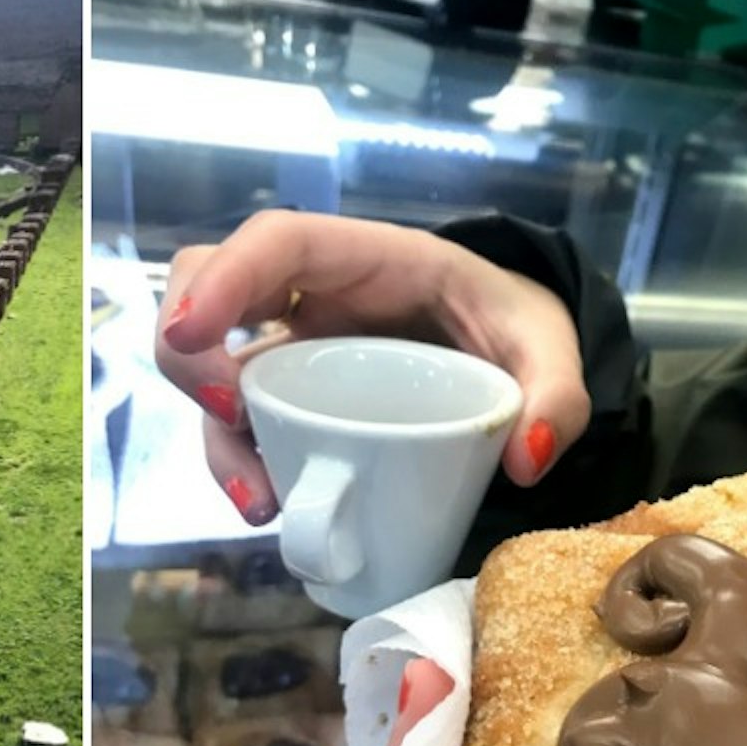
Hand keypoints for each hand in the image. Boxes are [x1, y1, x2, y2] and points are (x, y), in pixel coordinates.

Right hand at [156, 210, 586, 520]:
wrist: (504, 350)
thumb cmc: (511, 326)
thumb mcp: (546, 345)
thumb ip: (557, 391)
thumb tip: (528, 458)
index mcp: (365, 257)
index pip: (275, 242)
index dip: (221, 279)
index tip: (192, 333)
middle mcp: (306, 295)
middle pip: (202, 290)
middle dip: (189, 353)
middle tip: (225, 412)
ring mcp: (286, 347)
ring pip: (204, 366)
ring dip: (214, 434)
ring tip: (262, 497)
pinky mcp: (283, 395)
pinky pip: (233, 421)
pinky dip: (236, 464)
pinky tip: (269, 503)